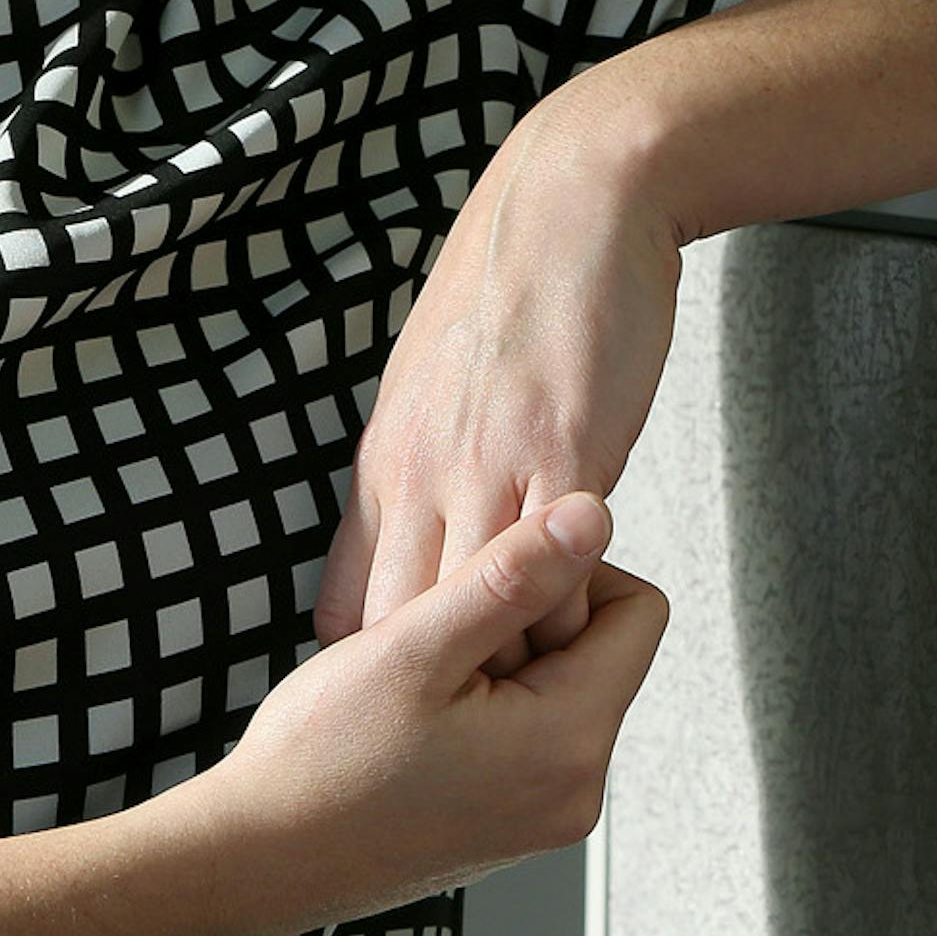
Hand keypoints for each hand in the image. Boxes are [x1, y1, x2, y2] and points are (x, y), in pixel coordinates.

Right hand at [192, 494, 670, 935]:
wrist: (262, 857)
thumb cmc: (325, 758)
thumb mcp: (416, 644)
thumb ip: (512, 574)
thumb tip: (592, 514)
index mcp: (570, 744)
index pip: (637, 611)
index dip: (566, 570)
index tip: (484, 580)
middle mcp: (576, 790)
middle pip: (601, 648)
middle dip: (528, 617)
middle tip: (438, 629)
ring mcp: (544, 814)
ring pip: (559, 685)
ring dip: (499, 656)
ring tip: (417, 674)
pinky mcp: (510, 821)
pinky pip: (528, 729)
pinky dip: (482, 700)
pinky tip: (413, 710)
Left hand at [312, 89, 684, 678]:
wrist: (572, 203)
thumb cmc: (512, 297)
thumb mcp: (430, 387)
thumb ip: (414, 471)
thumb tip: (400, 540)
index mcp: (386, 462)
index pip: (351, 605)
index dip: (381, 668)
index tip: (410, 707)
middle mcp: (421, 473)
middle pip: (401, 628)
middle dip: (436, 690)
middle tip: (474, 732)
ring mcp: (486, 468)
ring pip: (474, 615)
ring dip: (509, 665)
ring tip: (537, 697)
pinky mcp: (560, 455)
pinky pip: (549, 574)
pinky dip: (564, 615)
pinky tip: (584, 622)